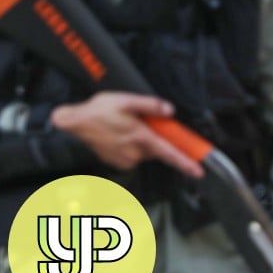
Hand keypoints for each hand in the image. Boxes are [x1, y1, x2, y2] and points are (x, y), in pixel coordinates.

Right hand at [51, 92, 202, 178]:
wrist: (73, 123)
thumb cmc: (98, 111)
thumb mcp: (126, 100)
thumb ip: (150, 105)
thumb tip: (169, 110)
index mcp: (141, 138)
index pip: (169, 154)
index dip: (186, 163)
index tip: (198, 171)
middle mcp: (134, 153)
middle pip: (157, 149)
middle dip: (157, 139)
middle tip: (142, 124)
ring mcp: (125, 160)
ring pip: (145, 152)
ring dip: (143, 141)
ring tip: (126, 127)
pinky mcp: (117, 162)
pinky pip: (133, 155)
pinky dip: (132, 146)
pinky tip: (120, 135)